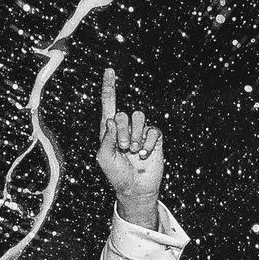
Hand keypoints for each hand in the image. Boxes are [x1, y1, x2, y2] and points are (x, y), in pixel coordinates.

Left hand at [95, 67, 163, 227]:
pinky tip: (145, 154)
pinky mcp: (154, 139)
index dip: (109, 87)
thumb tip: (112, 120)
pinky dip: (149, 143)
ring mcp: (140, 132)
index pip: (109, 104)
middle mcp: (125, 128)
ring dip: (136, 135)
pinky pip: (153, 130)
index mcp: (109, 130)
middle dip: (123, 132)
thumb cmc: (116, 174)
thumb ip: (106, 138)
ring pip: (139, 117)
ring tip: (134, 151)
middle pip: (123, 113)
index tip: (109, 71)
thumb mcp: (104, 157)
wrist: (135, 188)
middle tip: (124, 148)